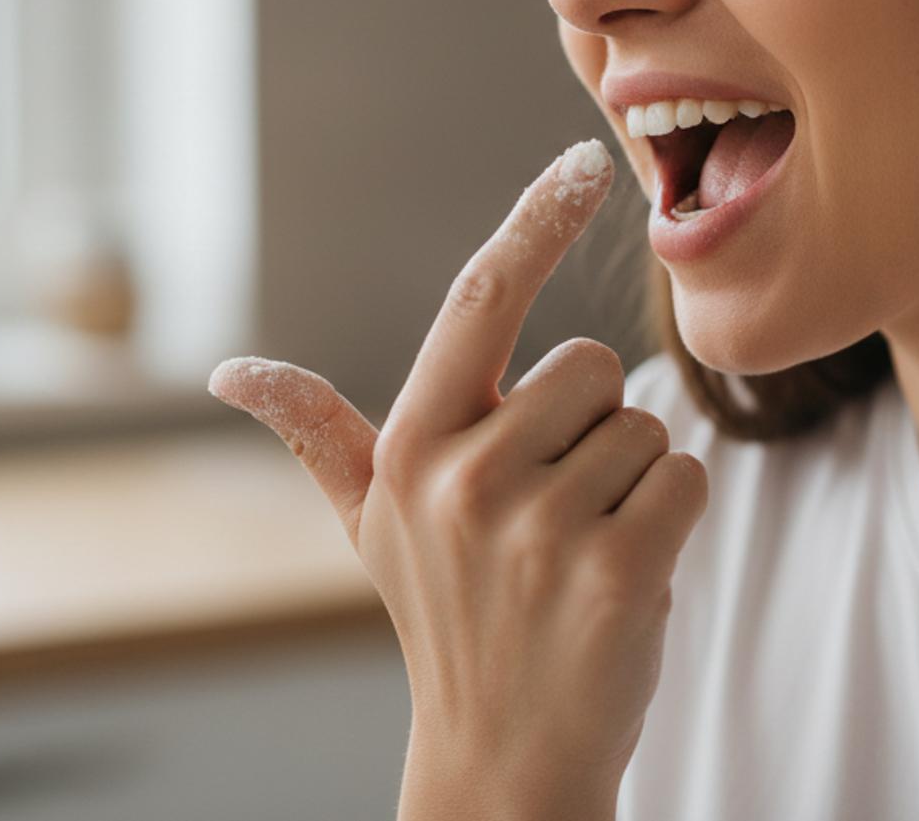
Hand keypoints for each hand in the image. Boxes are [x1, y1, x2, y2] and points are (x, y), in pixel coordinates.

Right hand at [208, 139, 709, 811]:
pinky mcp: (617, 571)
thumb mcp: (371, 524)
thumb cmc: (448, 618)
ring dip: (631, 482)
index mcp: (410, 444)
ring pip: (646, 425)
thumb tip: (230, 372)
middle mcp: (463, 476)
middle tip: (551, 511)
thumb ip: (318, 432)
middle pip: (593, 365)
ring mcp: (538, 527)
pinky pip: (688, 476)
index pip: (481, 296)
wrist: (504, 758)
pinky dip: (675, 519)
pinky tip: (623, 577)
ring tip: (578, 553)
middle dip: (590, 429)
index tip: (585, 160)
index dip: (534, 218)